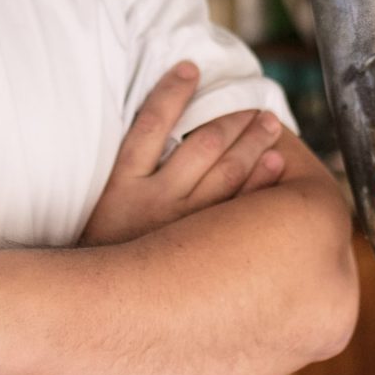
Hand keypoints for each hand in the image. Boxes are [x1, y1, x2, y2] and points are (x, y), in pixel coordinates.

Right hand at [80, 62, 286, 246]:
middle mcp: (154, 201)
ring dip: (254, 143)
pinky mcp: (202, 248)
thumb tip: (145, 122)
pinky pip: (239, 208)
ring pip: (228, 172)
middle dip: (234, 119)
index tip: (190, 68)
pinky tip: (274, 162)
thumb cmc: (103, 247)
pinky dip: (261, 182)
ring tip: (270, 125)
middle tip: (256, 105)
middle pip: (204, 145)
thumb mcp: (99, 205)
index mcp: (122, 184)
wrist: (100, 306)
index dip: (171, 92)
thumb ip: (125, 167)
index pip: (150, 123)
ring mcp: (183, 226)